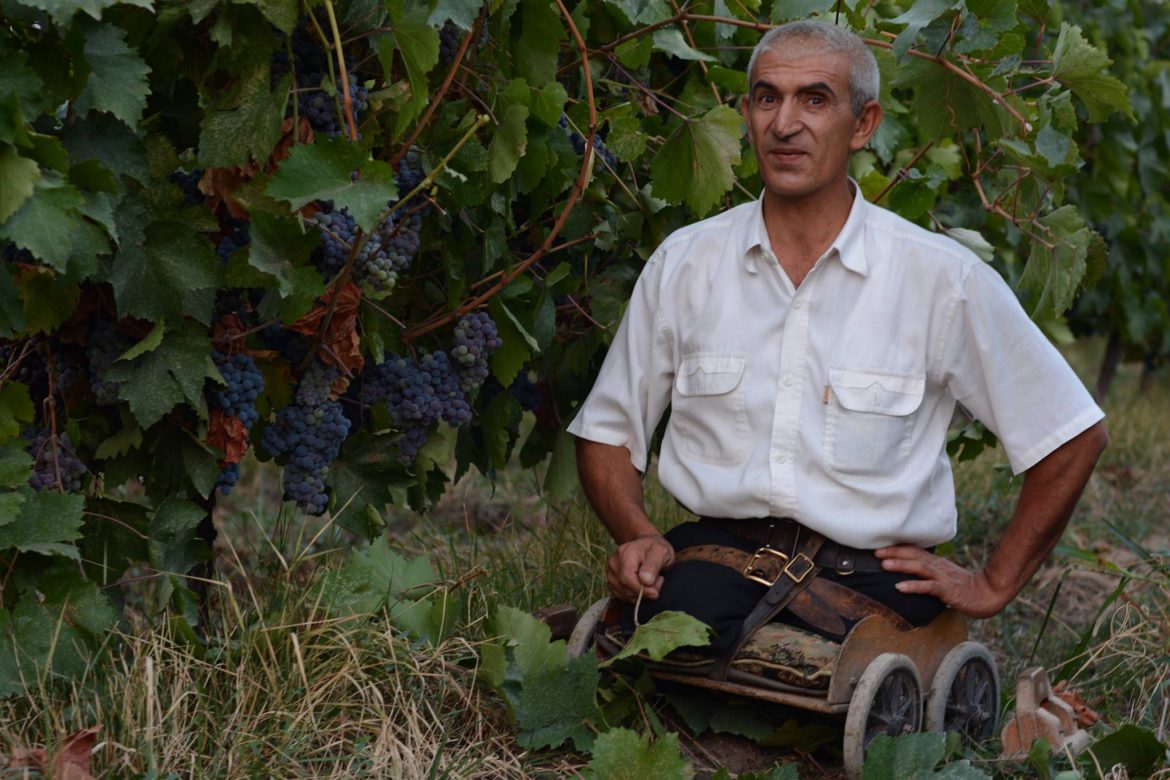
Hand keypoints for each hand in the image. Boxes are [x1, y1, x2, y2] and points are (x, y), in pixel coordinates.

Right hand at [606, 533, 674, 602]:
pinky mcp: (612, 582)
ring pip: (623, 594)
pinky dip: (634, 596)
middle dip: (644, 592)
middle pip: (625, 587)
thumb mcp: (661, 552)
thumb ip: (653, 565)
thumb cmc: (656, 549)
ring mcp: (611, 572)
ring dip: (640, 595)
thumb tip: (645, 581)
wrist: (649, 548)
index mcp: (625, 552)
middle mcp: (614, 562)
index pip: (627, 577)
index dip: (641, 589)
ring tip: (652, 582)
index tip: (655, 592)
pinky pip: (622, 596)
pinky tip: (643, 586)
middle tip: (658, 583)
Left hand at [874, 544, 1010, 618]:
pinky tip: (899, 587)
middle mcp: (938, 566)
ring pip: (919, 568)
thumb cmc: (964, 587)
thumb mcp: (943, 576)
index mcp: (936, 563)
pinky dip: (913, 586)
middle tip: (875, 552)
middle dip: (894, 553)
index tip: (879, 546)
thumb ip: (928, 573)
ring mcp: (943, 577)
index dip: (897, 548)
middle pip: (914, 555)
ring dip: (901, 565)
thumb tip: (910, 572)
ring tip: (884, 565)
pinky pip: (928, 587)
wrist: (989, 593)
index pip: (914, 551)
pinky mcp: (948, 590)